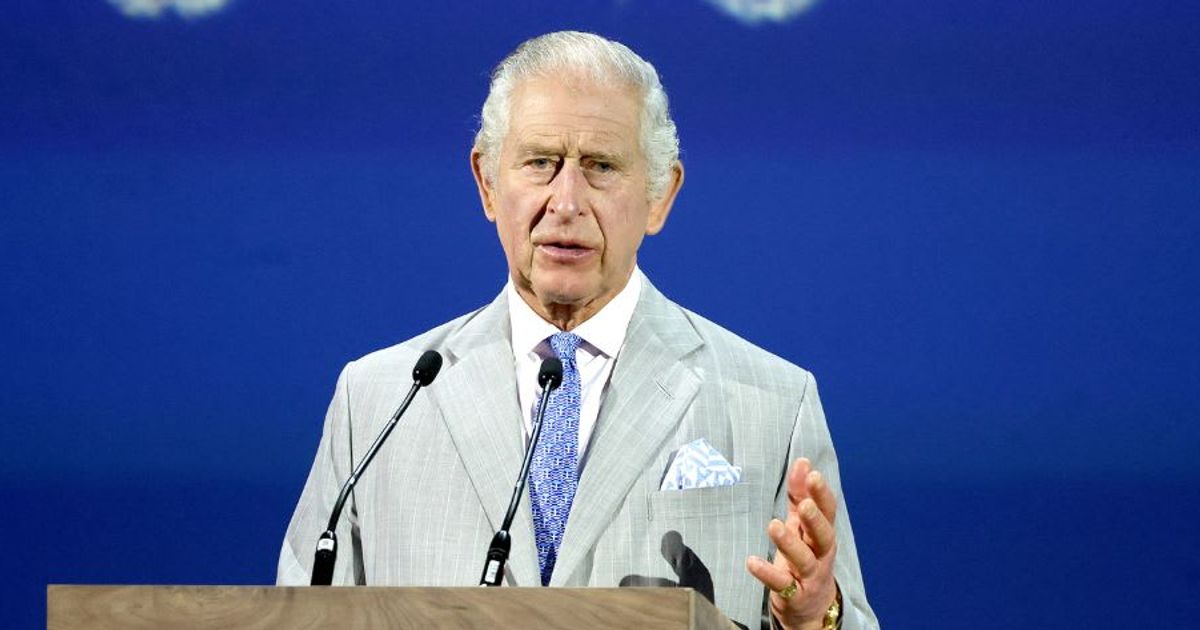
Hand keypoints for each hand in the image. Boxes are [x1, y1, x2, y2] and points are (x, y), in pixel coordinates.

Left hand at [745, 458, 838, 629]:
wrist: (811, 606)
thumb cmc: (806, 556)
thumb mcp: (803, 526)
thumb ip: (801, 496)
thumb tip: (802, 462)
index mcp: (823, 535)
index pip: (828, 511)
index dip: (822, 494)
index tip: (813, 474)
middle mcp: (820, 554)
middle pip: (823, 536)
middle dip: (815, 519)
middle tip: (805, 504)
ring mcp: (809, 576)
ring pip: (804, 559)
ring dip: (789, 543)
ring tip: (773, 525)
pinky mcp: (793, 594)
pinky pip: (782, 584)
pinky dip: (767, 573)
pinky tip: (751, 562)